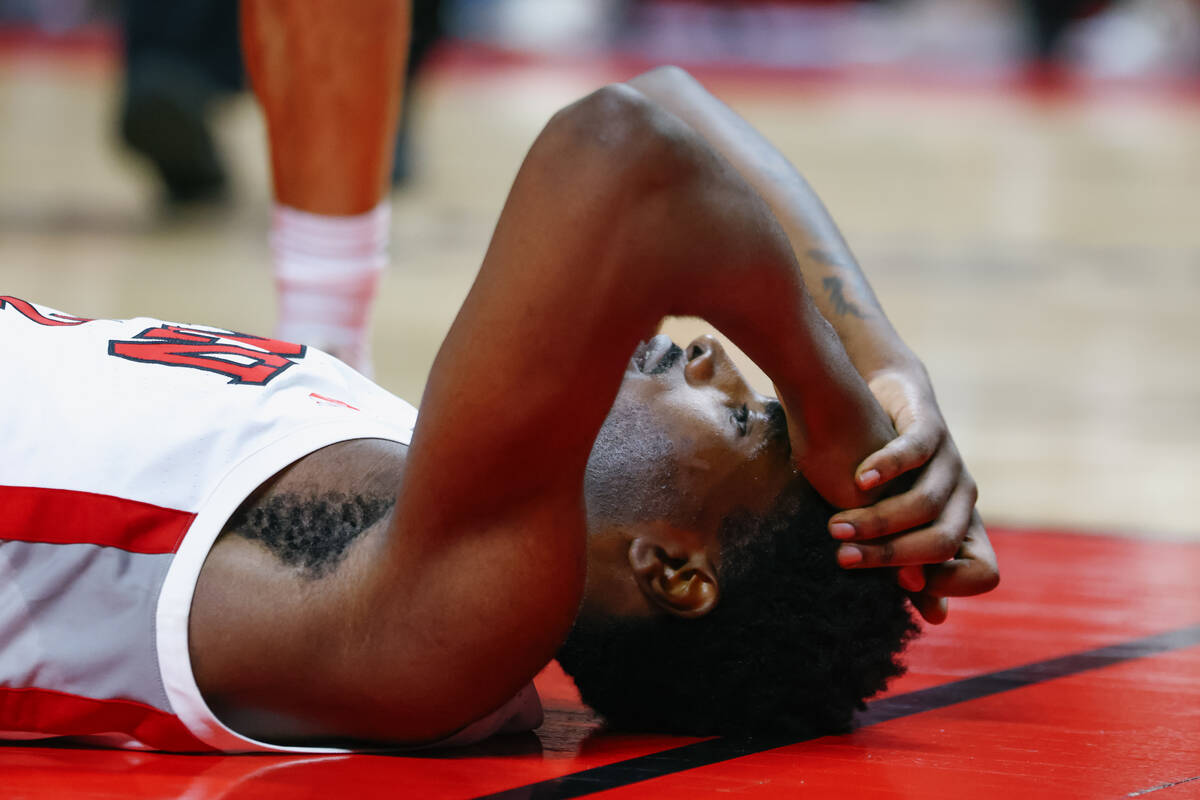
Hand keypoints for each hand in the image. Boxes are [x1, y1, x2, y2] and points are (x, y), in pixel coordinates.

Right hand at [826, 366, 998, 622]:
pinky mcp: (932, 427)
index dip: (944, 586)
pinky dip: (887, 469)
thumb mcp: (898, 522)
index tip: (893, 585)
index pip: (983, 573)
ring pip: (925, 503)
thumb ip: (912, 566)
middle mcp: (965, 497)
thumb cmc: (887, 474)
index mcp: (964, 525)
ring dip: (877, 519)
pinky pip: (914, 452)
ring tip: (835, 525)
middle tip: (843, 557)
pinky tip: (859, 480)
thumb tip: (936, 618)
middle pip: (942, 542)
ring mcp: (951, 461)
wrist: (890, 398)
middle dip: (890, 556)